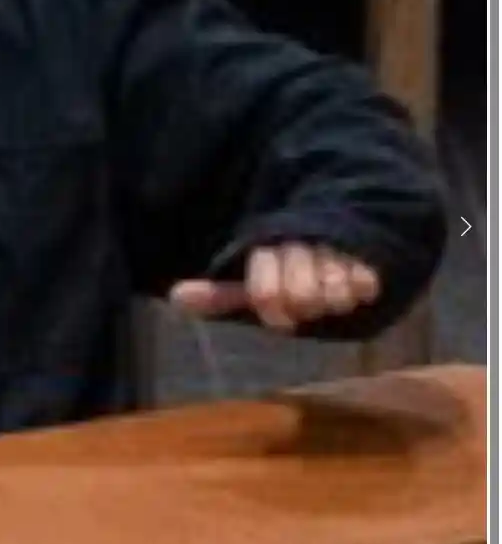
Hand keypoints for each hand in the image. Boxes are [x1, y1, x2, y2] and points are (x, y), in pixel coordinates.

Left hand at [169, 242, 381, 334]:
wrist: (346, 228)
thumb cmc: (292, 269)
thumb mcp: (254, 283)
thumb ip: (220, 295)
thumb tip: (174, 297)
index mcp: (266, 245)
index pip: (265, 294)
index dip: (274, 311)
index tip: (281, 316)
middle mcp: (299, 239)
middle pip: (301, 297)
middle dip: (305, 306)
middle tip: (310, 299)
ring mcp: (334, 242)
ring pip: (333, 294)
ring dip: (333, 298)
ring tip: (332, 286)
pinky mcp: (369, 245)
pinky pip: (363, 284)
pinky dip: (359, 289)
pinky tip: (355, 281)